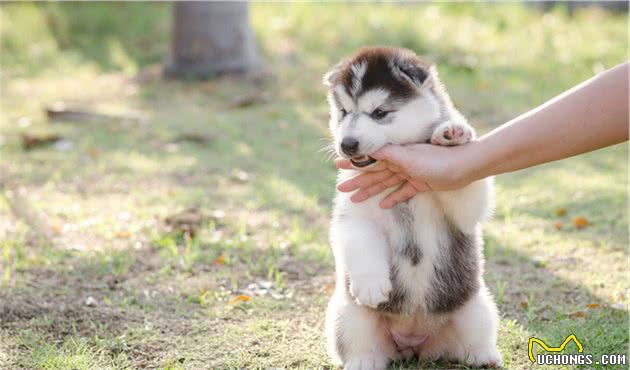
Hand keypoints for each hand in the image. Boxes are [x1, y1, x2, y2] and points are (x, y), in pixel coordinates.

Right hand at [335, 143, 475, 207]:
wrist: (464, 166)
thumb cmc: (437, 160)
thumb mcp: (408, 157)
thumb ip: (387, 153)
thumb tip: (366, 148)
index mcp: (396, 154)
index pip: (370, 159)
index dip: (355, 162)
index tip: (338, 163)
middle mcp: (401, 163)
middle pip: (374, 173)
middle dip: (358, 180)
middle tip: (341, 189)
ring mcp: (410, 174)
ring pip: (385, 184)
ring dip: (370, 191)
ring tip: (355, 199)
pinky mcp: (420, 184)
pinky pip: (402, 192)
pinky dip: (392, 198)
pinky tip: (382, 205)